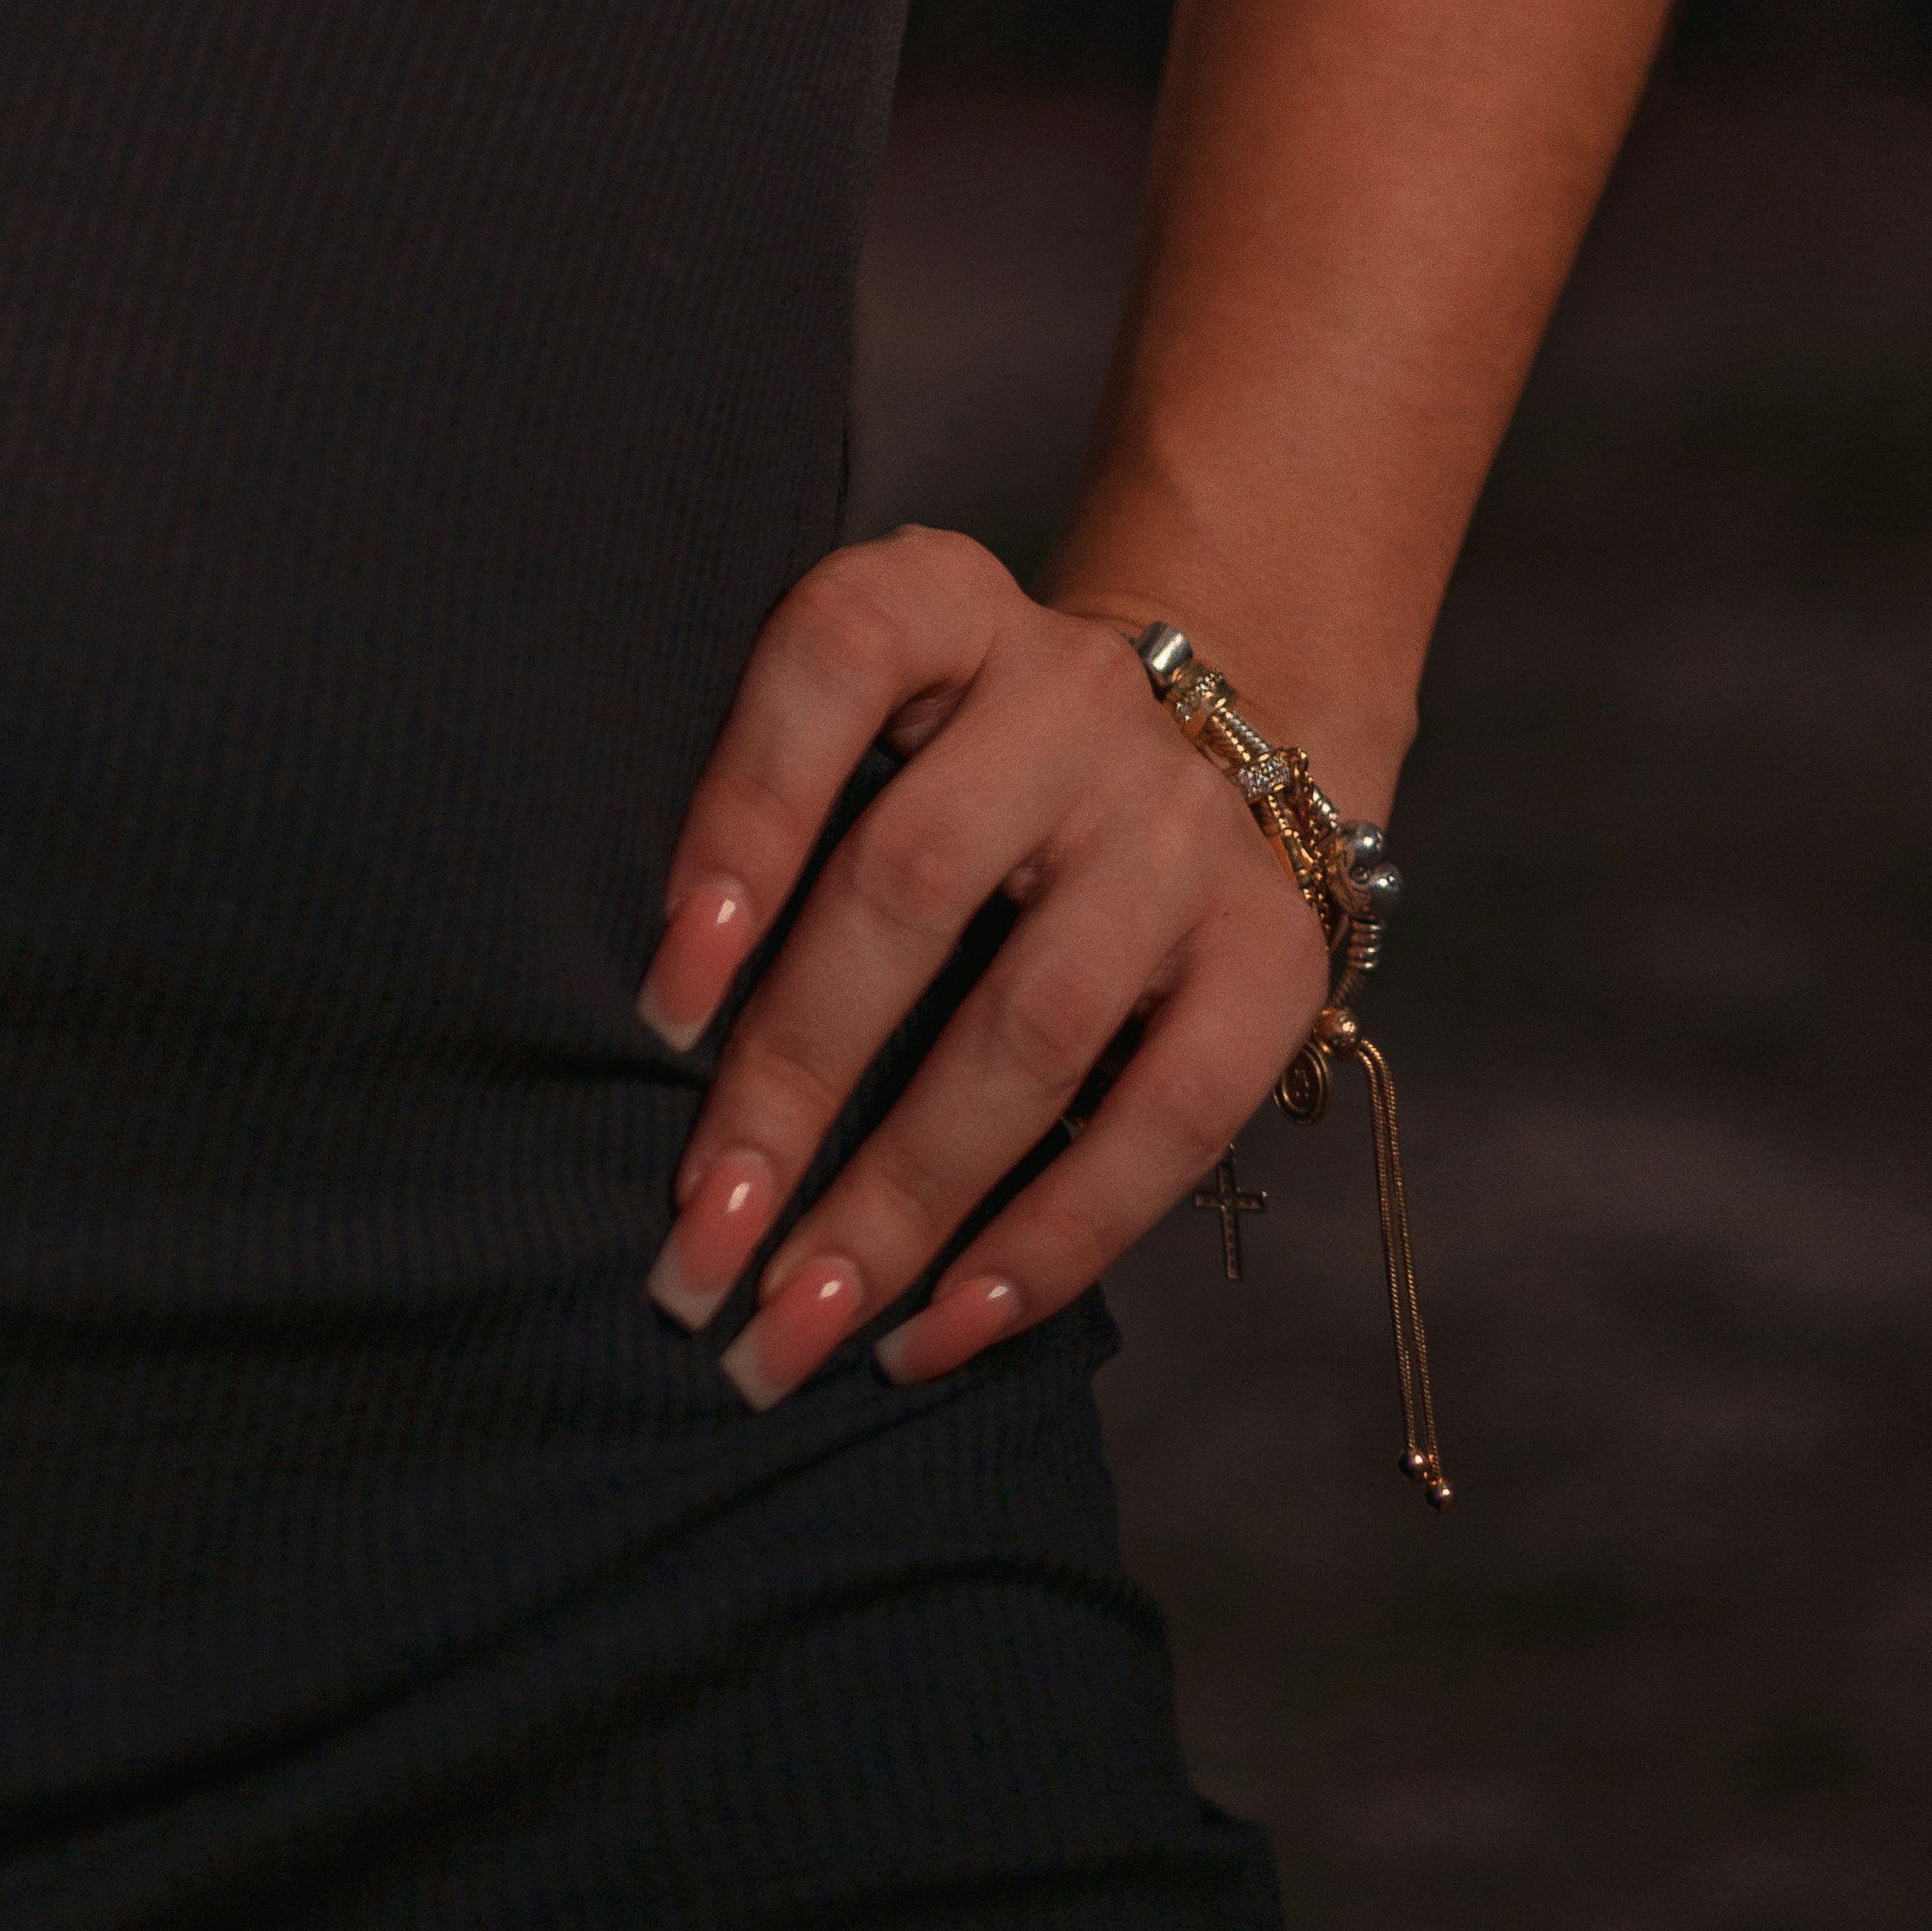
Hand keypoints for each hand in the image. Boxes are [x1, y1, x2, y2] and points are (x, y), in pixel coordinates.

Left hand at [629, 533, 1341, 1407]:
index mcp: (947, 602)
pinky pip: (1165, 1122)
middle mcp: (1072, 694)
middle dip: (788, 1087)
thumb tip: (659, 1050)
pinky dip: (1045, 1243)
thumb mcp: (876, 720)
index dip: (740, 816)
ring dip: (899, 1202)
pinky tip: (941, 1328)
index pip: (832, 661)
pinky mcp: (1273, 954)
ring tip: (794, 1323)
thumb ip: (781, 826)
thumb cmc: (965, 763)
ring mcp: (1184, 825)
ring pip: (1028, 1028)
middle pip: (907, 886)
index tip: (663, 1005)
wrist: (1219, 738)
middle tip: (695, 1246)